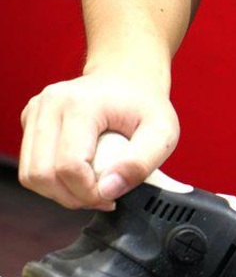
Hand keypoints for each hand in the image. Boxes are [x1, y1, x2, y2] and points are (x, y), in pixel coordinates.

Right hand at [19, 68, 178, 209]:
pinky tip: (80, 177)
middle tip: (101, 197)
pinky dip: (53, 182)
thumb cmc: (146, 104)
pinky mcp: (31, 122)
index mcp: (79, 104)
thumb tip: (109, 190)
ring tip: (90, 190)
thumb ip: (141, 163)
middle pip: (43, 174)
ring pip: (30, 175)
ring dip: (60, 193)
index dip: (89, 193)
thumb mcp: (163, 133)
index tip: (112, 196)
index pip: (69, 166)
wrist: (128, 78)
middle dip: (73, 197)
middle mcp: (50, 104)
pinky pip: (31, 166)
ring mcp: (36, 112)